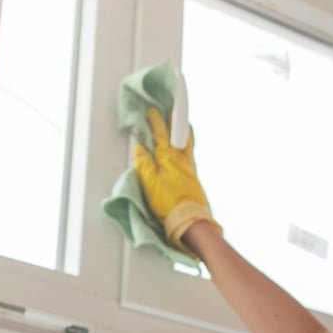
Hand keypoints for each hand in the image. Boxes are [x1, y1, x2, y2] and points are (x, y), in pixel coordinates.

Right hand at [131, 107, 217, 252]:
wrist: (190, 222)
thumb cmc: (170, 205)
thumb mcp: (149, 185)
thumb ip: (143, 164)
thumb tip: (139, 149)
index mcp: (169, 159)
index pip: (162, 135)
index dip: (156, 121)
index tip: (152, 111)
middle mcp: (182, 161)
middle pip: (180, 134)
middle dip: (174, 121)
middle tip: (172, 110)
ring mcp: (190, 169)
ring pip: (187, 144)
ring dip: (182, 132)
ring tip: (180, 125)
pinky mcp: (193, 178)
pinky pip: (189, 155)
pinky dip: (186, 146)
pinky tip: (184, 149)